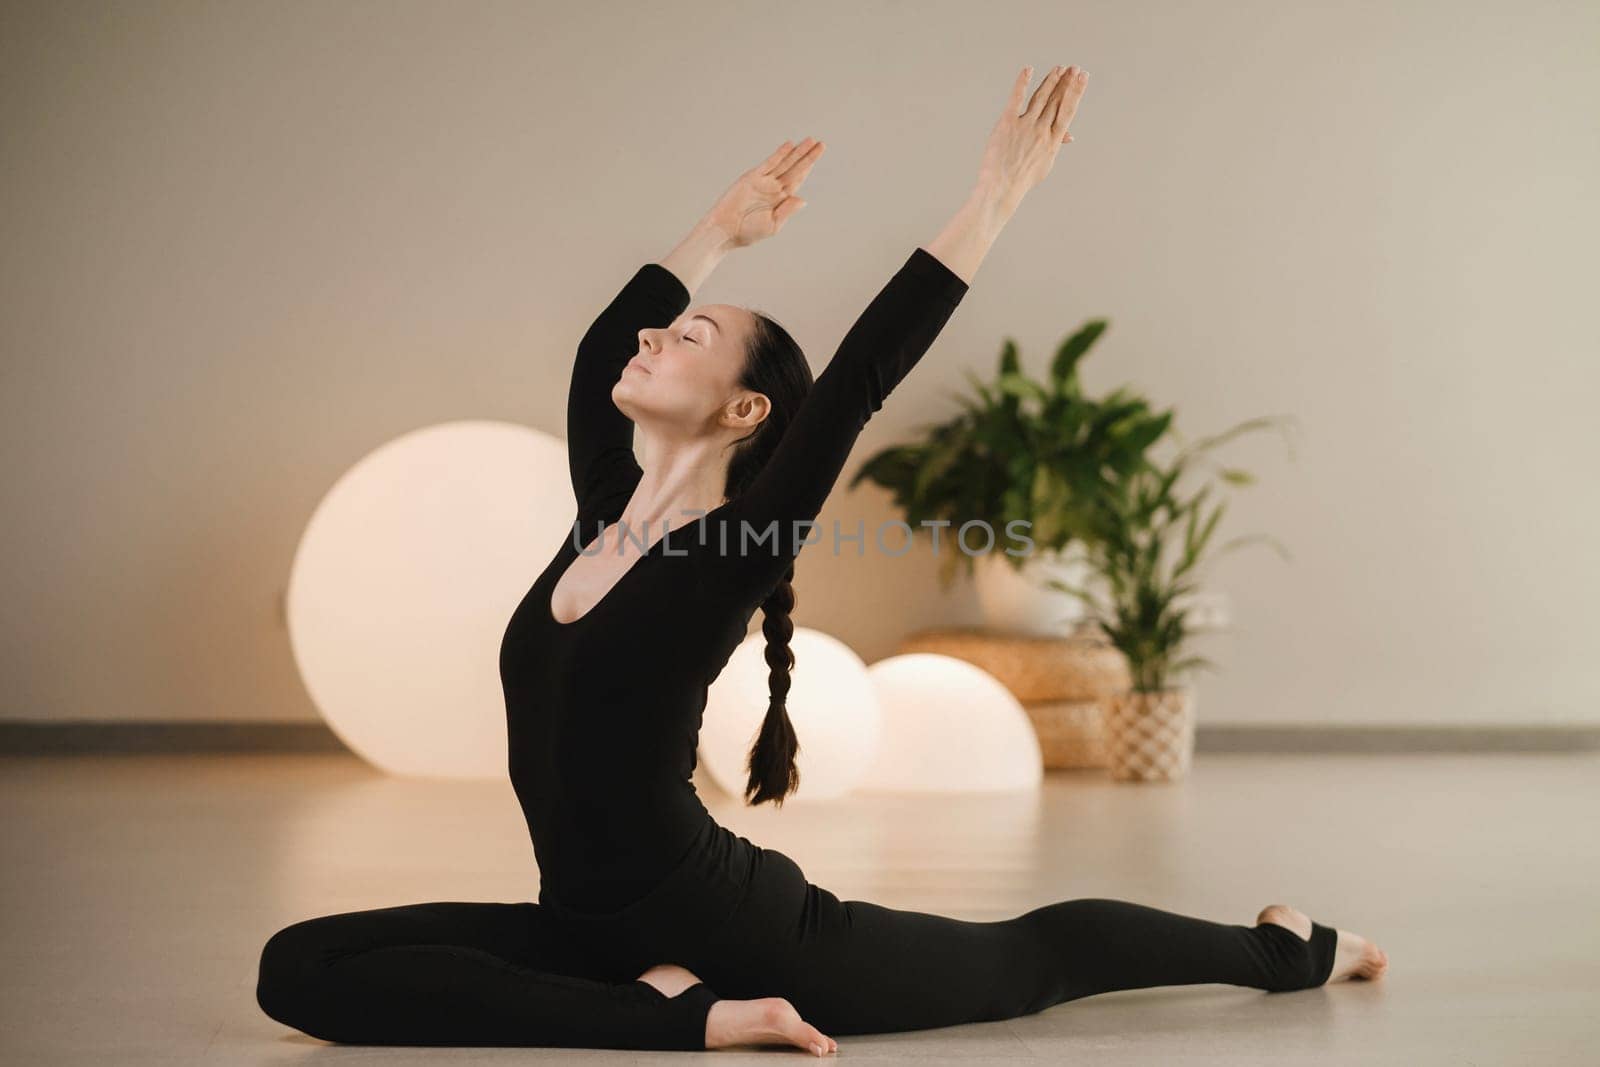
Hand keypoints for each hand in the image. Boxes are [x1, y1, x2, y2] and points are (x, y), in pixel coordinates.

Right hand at [702, 138, 825, 248]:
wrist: (726, 229)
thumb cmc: (748, 231)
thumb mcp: (773, 224)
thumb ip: (787, 210)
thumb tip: (803, 200)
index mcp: (781, 200)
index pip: (799, 179)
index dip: (809, 167)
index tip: (818, 155)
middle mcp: (774, 188)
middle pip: (795, 168)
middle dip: (807, 156)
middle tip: (820, 143)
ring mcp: (764, 181)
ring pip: (785, 163)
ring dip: (797, 152)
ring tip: (810, 141)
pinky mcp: (752, 178)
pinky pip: (769, 164)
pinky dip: (779, 155)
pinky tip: (789, 145)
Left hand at [975, 65, 1088, 210]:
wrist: (1002, 188)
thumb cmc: (1023, 178)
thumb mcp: (1044, 163)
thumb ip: (1055, 144)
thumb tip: (1069, 135)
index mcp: (1053, 141)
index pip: (1068, 110)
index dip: (1076, 92)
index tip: (1082, 77)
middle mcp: (1042, 131)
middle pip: (1056, 101)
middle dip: (1066, 82)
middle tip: (1073, 67)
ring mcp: (1025, 126)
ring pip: (1041, 97)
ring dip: (1051, 81)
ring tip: (1059, 68)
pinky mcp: (1007, 123)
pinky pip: (1016, 98)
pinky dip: (1022, 83)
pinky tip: (1028, 70)